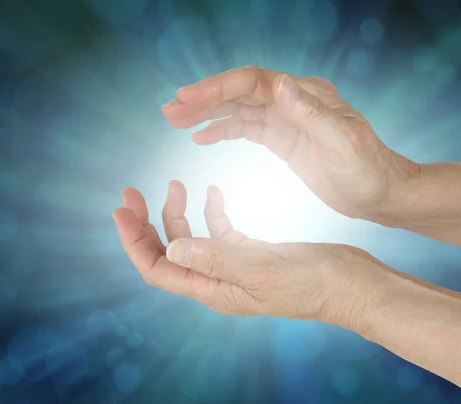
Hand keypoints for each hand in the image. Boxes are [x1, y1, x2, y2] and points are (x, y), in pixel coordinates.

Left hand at [112, 181, 383, 324]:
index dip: (133, 241)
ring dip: (177, 211)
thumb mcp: (259, 268)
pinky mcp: (249, 252)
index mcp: (211, 289)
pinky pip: (219, 230)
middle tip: (130, 191)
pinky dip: (211, 210)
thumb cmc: (309, 282)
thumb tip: (171, 248)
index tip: (120, 210)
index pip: (157, 269)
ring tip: (176, 182)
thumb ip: (214, 258)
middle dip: (146, 222)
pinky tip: (214, 189)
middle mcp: (215, 279)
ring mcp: (231, 265)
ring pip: (190, 238)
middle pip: (166, 251)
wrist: (349, 284)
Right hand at [162, 66, 418, 220]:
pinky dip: (221, 130)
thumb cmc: (368, 170)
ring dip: (206, 113)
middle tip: (170, 109)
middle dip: (203, 99)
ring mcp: (284, 119)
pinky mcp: (281, 138)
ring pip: (237, 109)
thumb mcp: (343, 143)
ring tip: (175, 120)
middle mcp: (291, 101)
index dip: (217, 88)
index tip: (186, 98)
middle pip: (238, 92)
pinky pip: (245, 128)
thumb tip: (278, 84)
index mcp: (305, 94)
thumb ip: (311, 113)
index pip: (253, 82)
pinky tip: (201, 137)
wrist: (381, 192)